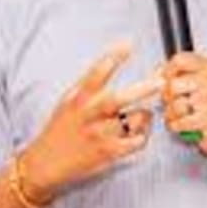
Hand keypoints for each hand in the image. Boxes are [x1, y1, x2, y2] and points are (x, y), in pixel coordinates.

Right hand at [20, 43, 160, 201]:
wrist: (45, 163)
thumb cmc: (61, 128)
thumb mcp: (68, 100)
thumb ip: (89, 84)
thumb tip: (112, 58)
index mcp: (78, 98)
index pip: (96, 72)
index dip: (113, 56)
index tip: (128, 44)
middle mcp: (89, 115)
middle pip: (118, 99)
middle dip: (143, 88)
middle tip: (161, 81)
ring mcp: (99, 135)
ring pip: (134, 120)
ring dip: (145, 114)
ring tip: (144, 113)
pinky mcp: (108, 153)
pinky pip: (137, 141)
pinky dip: (143, 134)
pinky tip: (139, 131)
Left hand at [161, 52, 206, 161]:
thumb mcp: (196, 80)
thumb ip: (176, 73)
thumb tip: (157, 75)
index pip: (179, 60)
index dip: (167, 72)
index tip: (168, 80)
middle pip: (173, 85)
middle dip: (168, 97)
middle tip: (175, 101)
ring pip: (175, 105)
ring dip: (172, 113)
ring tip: (182, 114)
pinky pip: (179, 122)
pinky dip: (176, 126)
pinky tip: (184, 124)